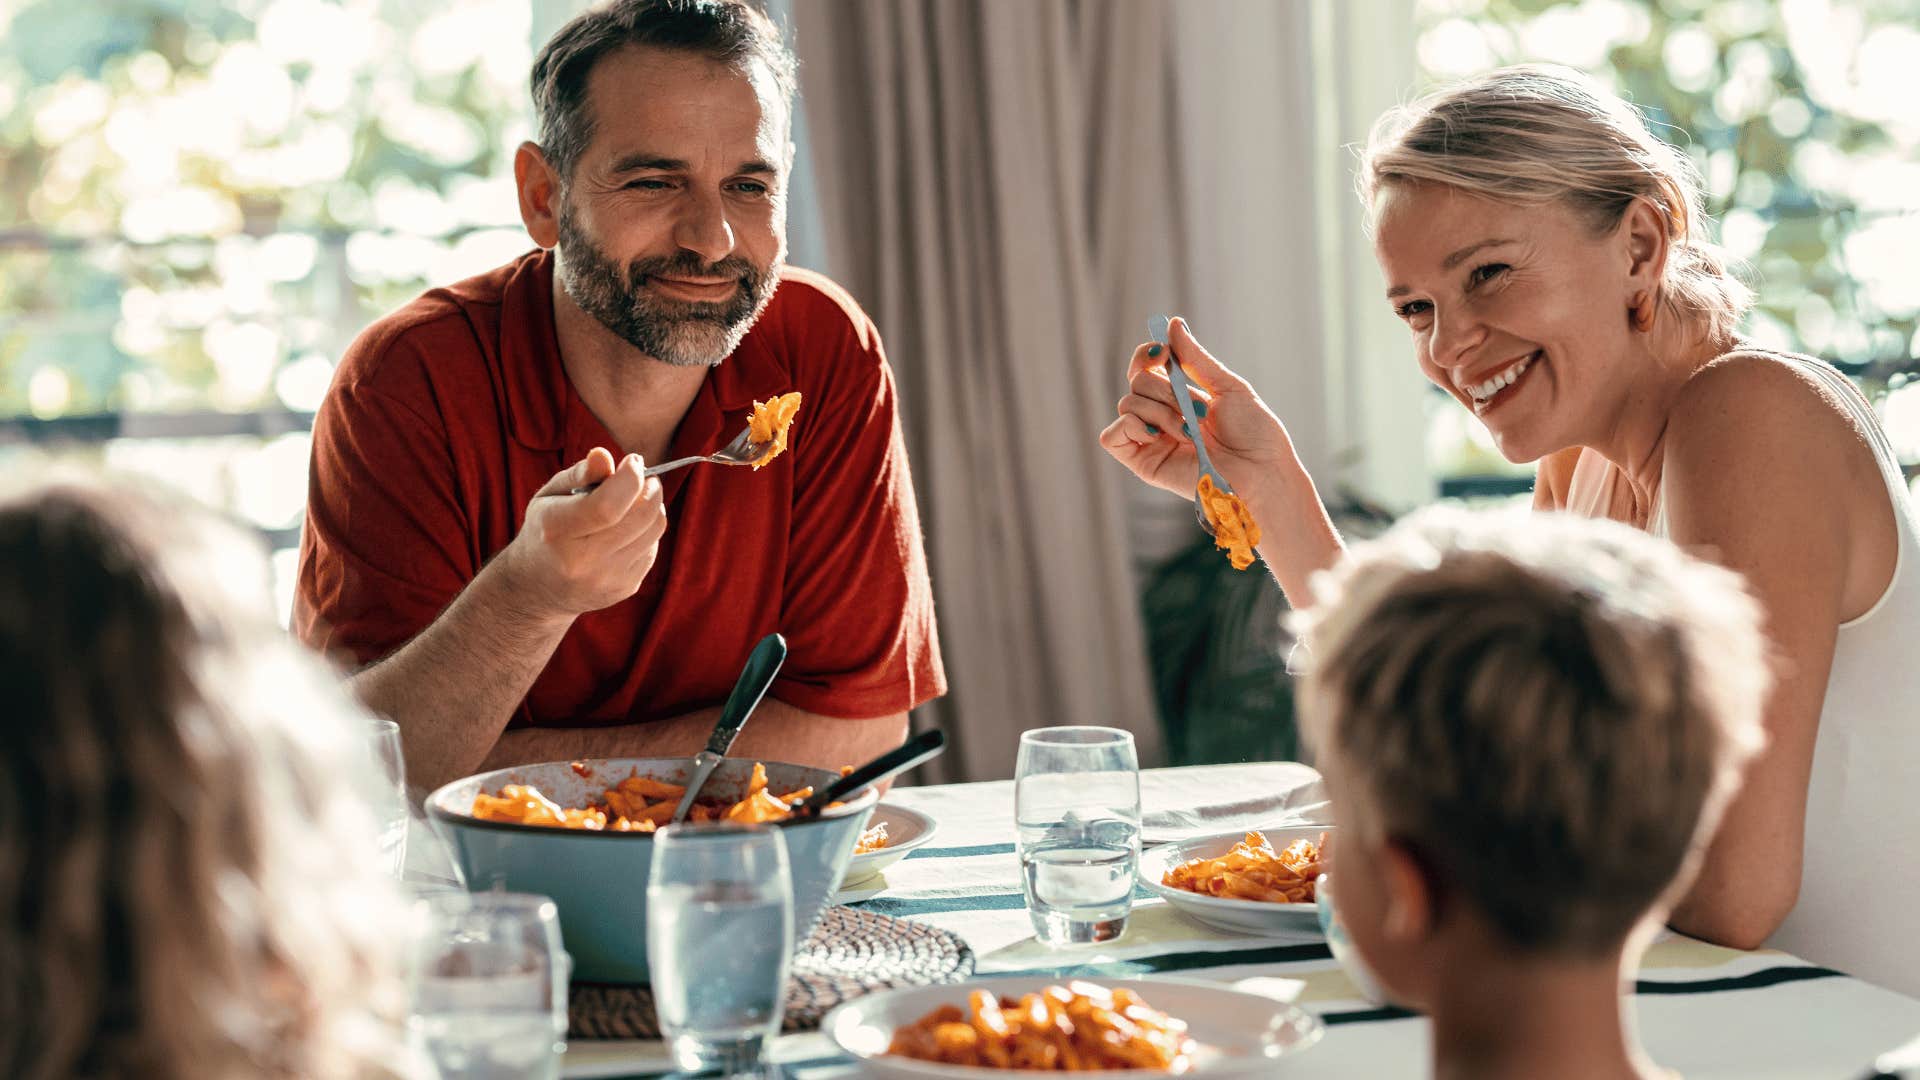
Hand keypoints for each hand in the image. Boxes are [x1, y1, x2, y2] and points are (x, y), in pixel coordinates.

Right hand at [496, 447, 667, 618]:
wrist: (539, 589)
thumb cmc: (545, 530)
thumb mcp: (550, 496)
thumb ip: (579, 474)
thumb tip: (604, 455)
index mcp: (556, 531)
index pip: (608, 505)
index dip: (630, 478)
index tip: (633, 461)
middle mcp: (582, 562)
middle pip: (640, 515)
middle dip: (649, 486)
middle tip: (641, 475)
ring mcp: (607, 579)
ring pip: (654, 529)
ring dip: (652, 505)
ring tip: (635, 498)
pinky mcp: (626, 587)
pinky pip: (653, 546)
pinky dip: (647, 529)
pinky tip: (628, 526)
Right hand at [1097, 317, 1298, 500]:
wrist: (1262, 471)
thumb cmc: (1255, 433)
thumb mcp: (1227, 386)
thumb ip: (1195, 358)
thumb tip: (1172, 324)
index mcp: (1180, 397)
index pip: (1145, 368)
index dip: (1147, 355)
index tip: (1164, 353)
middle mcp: (1162, 417)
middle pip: (1137, 382)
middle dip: (1166, 389)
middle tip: (1199, 408)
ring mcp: (1152, 440)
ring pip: (1128, 404)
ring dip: (1162, 411)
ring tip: (1192, 431)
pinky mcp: (1145, 463)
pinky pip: (1112, 437)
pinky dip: (1131, 427)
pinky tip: (1159, 434)